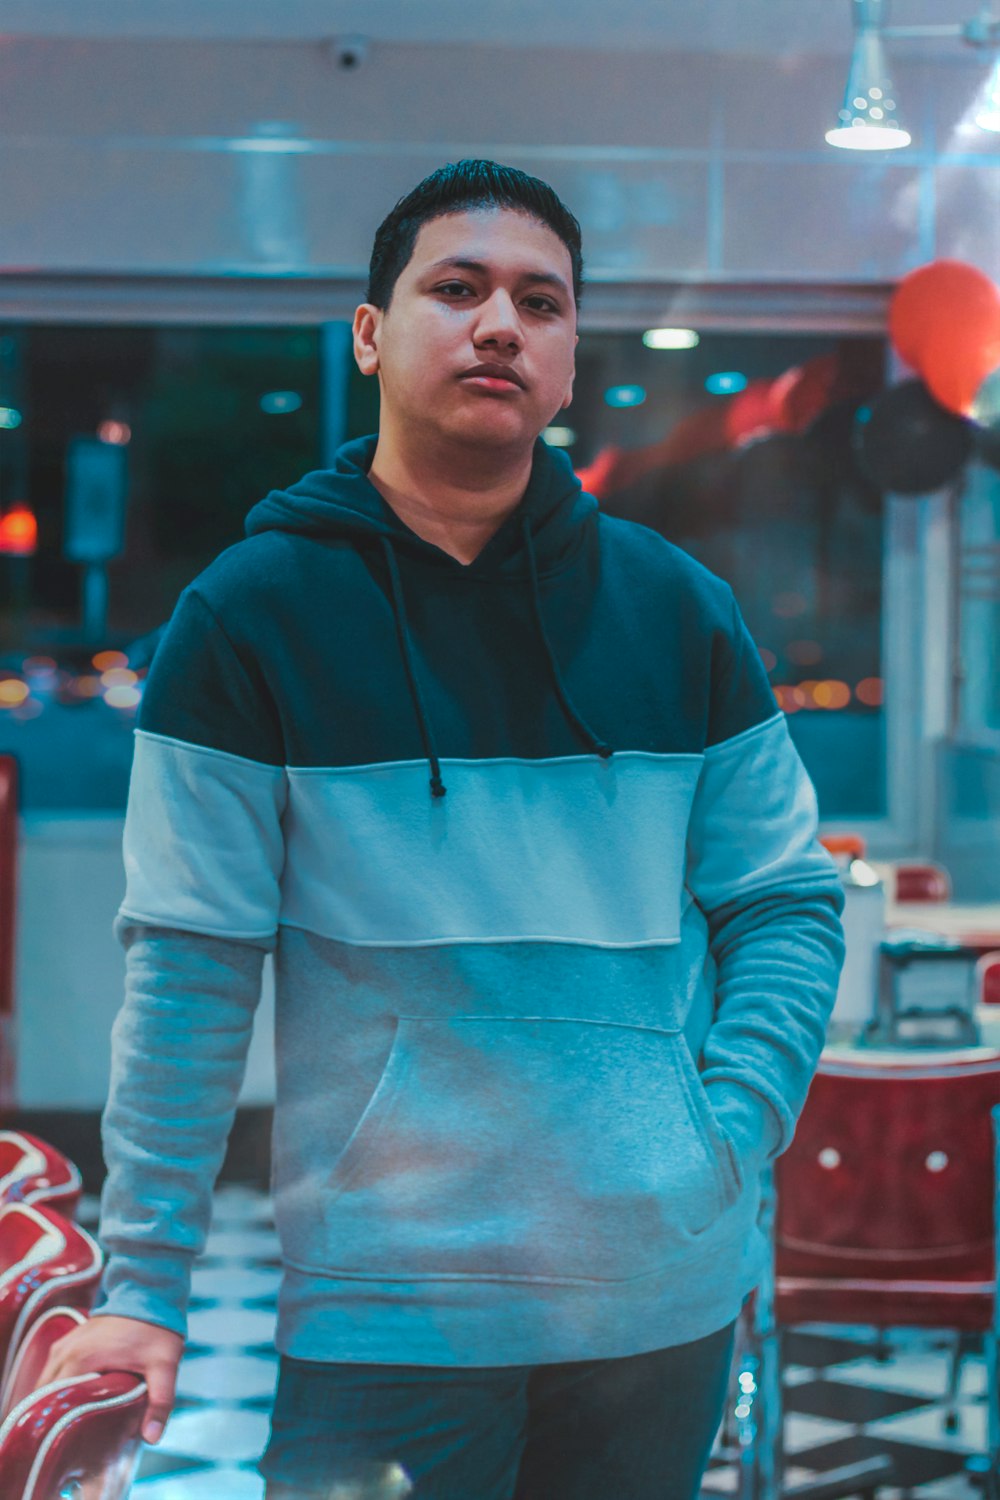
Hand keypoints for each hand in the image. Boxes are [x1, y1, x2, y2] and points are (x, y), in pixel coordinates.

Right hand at [36, 1314, 183, 1443]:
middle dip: (56, 1413)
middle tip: (72, 1431)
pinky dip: (58, 1384)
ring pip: (47, 1381)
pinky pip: (54, 1368)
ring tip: (72, 1418)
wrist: (151, 1293)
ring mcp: (66, 1343)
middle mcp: (66, 1351)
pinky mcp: (71, 1339)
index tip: (72, 1437)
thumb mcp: (164, 1366)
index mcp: (81, 1359)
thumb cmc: (156, 1330)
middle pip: (45, 1393)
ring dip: (55, 1398)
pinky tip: (74, 1397)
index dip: (60, 1422)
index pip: (54, 1400)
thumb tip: (152, 1437)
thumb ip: (160, 1401)